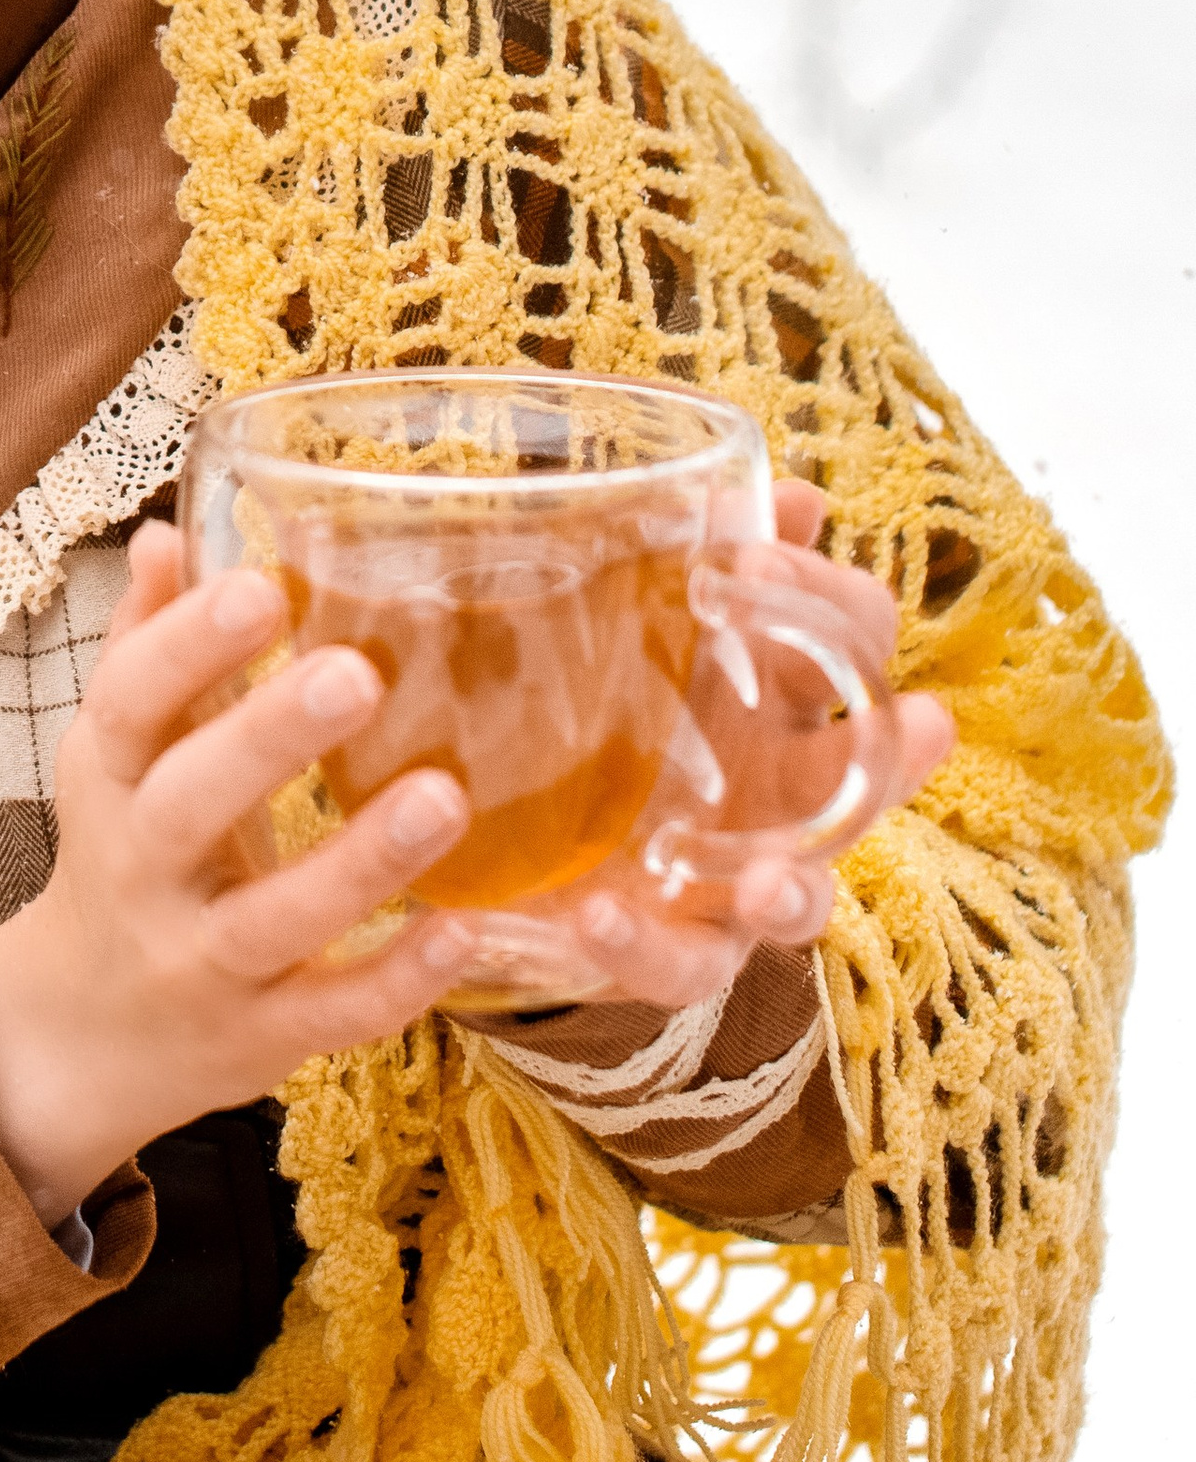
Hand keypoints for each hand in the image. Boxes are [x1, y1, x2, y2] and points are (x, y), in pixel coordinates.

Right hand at [0, 519, 475, 1223]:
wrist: (77, 1034)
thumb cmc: (124, 854)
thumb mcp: (115, 753)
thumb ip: (146, 646)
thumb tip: (168, 533)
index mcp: (108, 781)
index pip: (130, 703)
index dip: (187, 646)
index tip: (262, 586)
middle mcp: (140, 871)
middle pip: (188, 804)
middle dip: (266, 740)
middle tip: (356, 672)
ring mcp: (198, 962)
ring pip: (271, 918)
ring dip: (357, 862)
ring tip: (444, 796)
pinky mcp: (259, 1037)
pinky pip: (330, 1013)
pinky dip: (397, 979)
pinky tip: (465, 928)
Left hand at [544, 481, 954, 1007]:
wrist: (532, 837)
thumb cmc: (613, 709)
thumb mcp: (639, 619)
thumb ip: (706, 556)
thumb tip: (794, 496)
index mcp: (780, 693)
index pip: (854, 636)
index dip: (825, 598)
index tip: (746, 562)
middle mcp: (782, 790)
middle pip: (866, 774)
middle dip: (897, 754)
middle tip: (929, 723)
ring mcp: (735, 880)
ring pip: (801, 897)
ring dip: (795, 889)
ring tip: (772, 884)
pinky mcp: (671, 949)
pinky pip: (676, 966)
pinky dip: (643, 949)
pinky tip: (597, 918)